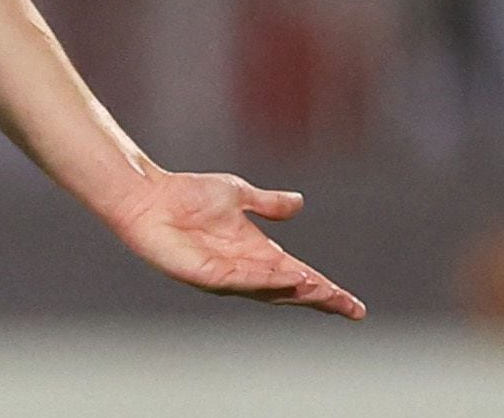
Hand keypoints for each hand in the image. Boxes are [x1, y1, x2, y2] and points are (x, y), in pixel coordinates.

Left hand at [109, 171, 365, 319]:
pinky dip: (265, 280)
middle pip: (289, 290)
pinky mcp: (204, 274)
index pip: (299, 276)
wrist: (149, 196)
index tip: (354, 306)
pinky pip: (240, 281)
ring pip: (268, 290)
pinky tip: (285, 277)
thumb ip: (268, 203)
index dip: (326, 290)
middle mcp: (245, 268)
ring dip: (294, 290)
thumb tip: (298, 204)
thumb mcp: (238, 195)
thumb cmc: (187, 195)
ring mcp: (225, 275)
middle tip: (348, 308)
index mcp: (256, 252)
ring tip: (320, 289)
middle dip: (318, 298)